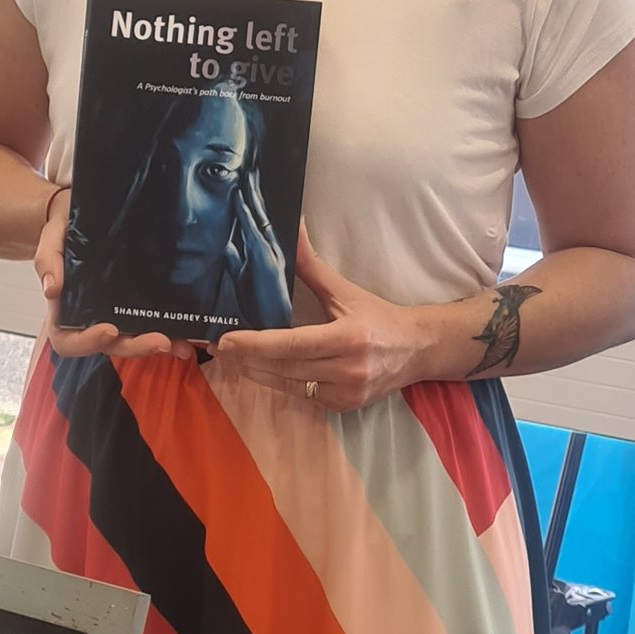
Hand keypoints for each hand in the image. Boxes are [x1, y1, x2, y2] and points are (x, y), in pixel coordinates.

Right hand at [34, 182, 190, 367]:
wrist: (83, 213)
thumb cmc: (64, 229)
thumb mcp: (51, 238)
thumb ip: (48, 260)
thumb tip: (51, 289)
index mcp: (64, 312)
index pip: (69, 341)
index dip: (89, 343)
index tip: (110, 329)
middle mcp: (91, 320)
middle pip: (110, 346)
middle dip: (135, 347)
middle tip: (159, 340)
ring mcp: (116, 315)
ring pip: (134, 341)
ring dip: (157, 346)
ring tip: (182, 344)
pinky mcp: (137, 306)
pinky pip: (151, 325)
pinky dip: (170, 333)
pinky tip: (189, 334)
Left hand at [209, 232, 435, 413]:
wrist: (417, 350)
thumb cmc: (378, 317)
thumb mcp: (345, 291)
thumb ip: (311, 266)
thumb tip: (292, 226)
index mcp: (348, 338)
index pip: (291, 344)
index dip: (255, 345)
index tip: (226, 340)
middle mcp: (347, 370)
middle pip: (284, 367)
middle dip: (247, 358)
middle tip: (217, 346)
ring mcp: (345, 393)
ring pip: (288, 385)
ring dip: (256, 372)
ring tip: (230, 358)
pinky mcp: (343, 407)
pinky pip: (300, 395)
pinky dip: (278, 382)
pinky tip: (260, 370)